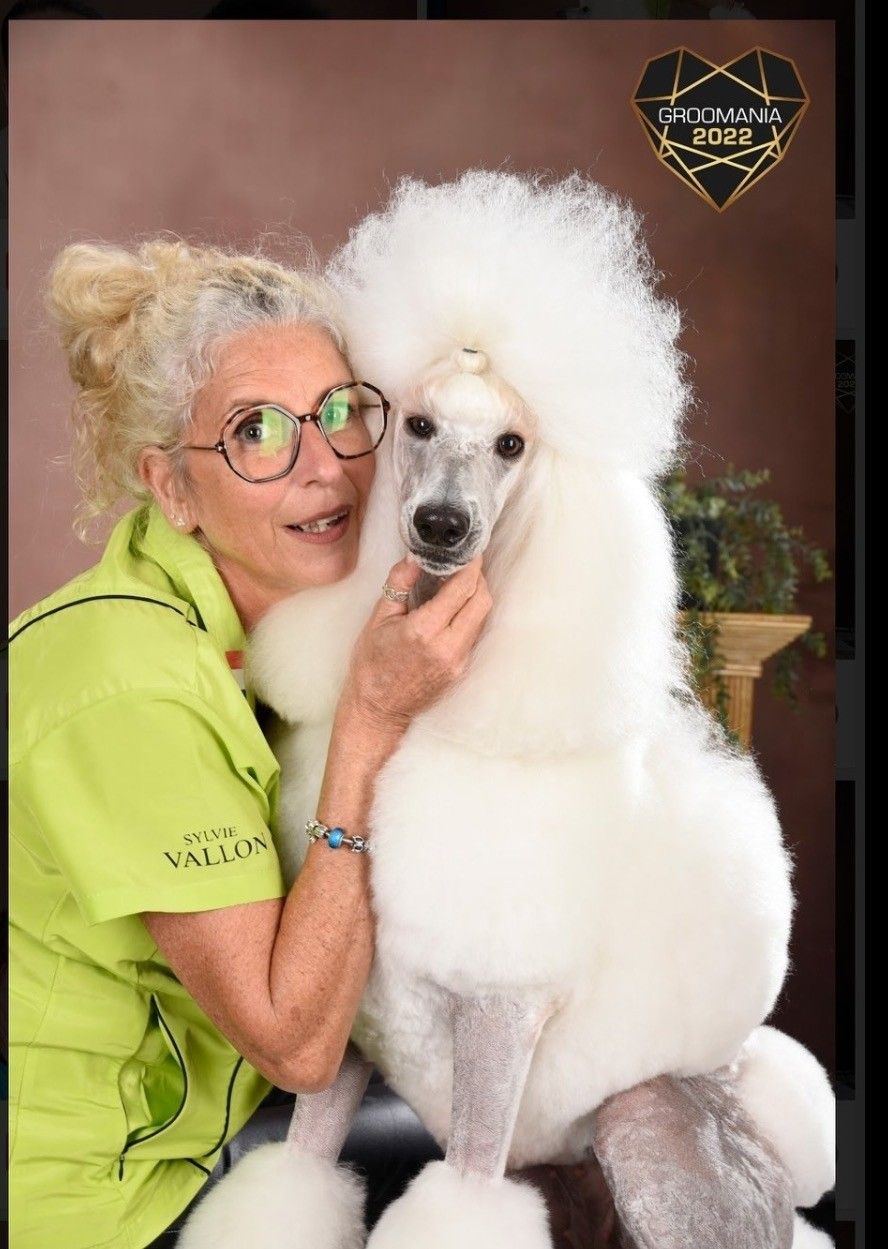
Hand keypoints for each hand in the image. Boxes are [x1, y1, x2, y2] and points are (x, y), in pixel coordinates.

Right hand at [339, 555, 491, 733]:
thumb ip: (400, 584)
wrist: (377, 708)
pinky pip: (474, 633)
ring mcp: (458, 660)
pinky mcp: (461, 669)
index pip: (461, 589)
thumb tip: (415, 556)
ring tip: (459, 583)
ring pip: (482, 617)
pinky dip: (470, 614)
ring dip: (476, 595)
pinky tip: (455, 608)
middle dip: (477, 578)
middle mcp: (447, 646)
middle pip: (481, 601)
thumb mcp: (378, 618)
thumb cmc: (372, 664)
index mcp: (423, 631)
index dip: (470, 566)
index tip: (469, 552)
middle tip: (465, 565)